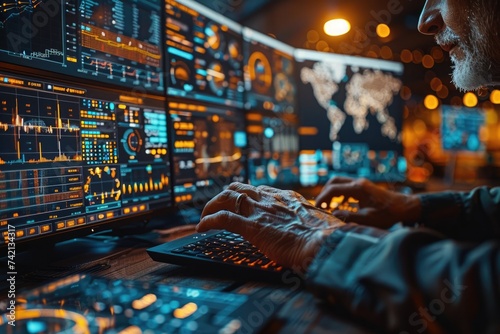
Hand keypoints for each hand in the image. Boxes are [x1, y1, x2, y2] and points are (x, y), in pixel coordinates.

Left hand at [197, 182, 344, 270]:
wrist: (325, 242)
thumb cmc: (329, 237)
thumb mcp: (322, 223)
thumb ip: (315, 222)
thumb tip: (325, 229)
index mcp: (288, 198)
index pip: (261, 190)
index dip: (249, 196)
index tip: (244, 203)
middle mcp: (271, 200)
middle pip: (240, 188)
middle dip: (226, 195)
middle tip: (219, 206)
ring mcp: (260, 211)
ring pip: (227, 197)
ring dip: (212, 205)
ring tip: (204, 216)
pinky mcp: (251, 227)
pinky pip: (222, 218)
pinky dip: (208, 221)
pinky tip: (201, 227)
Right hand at [314, 176, 420, 227]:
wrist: (404, 207)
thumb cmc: (388, 214)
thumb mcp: (368, 219)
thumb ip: (349, 217)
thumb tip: (333, 214)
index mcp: (358, 188)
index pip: (333, 189)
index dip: (322, 198)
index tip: (317, 207)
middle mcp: (358, 182)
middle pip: (334, 181)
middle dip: (325, 192)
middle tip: (321, 205)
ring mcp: (361, 183)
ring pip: (340, 182)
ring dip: (332, 192)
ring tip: (328, 206)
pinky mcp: (364, 186)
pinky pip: (346, 186)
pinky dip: (339, 193)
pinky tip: (340, 204)